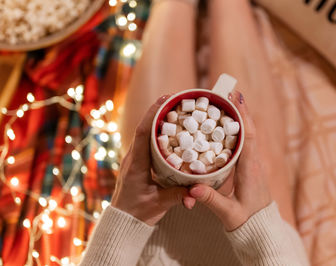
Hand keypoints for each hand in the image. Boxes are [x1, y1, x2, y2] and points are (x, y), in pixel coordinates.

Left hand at [111, 95, 195, 225]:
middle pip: (144, 128)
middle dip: (158, 111)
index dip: (152, 114)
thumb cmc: (138, 212)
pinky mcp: (138, 163)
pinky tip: (170, 129)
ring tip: (173, 108)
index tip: (164, 99)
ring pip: (145, 133)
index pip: (143, 133)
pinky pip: (147, 142)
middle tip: (174, 98)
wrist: (123, 220)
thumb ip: (178, 196)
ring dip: (157, 119)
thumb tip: (196, 192)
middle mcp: (133, 158)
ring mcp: (134, 159)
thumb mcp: (159, 204)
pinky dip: (157, 132)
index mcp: (136, 165)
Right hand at [189, 91, 271, 230]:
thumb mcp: (228, 214)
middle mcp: (254, 163)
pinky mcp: (251, 168)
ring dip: (240, 117)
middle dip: (240, 110)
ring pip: (248, 135)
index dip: (243, 117)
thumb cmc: (247, 223)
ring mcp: (254, 164)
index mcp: (250, 170)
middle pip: (250, 130)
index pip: (248, 137)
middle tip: (230, 90)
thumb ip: (211, 201)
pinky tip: (228, 125)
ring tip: (228, 101)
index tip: (236, 98)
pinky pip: (246, 143)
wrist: (262, 231)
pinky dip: (239, 130)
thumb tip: (192, 189)